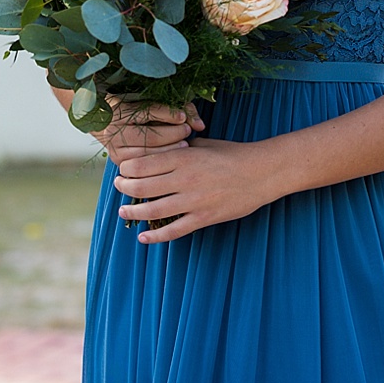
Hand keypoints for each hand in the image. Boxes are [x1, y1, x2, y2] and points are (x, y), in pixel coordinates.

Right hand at [93, 99, 203, 166]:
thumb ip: (183, 110)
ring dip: (168, 151)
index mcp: (122, 110)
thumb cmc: (141, 110)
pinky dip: (159, 162)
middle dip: (173, 135)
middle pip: (150, 136)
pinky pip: (142, 166)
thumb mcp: (160, 103)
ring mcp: (116, 147)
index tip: (183, 118)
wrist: (110, 122)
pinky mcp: (119, 160)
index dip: (169, 115)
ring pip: (147, 154)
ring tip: (182, 145)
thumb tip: (200, 126)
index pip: (149, 112)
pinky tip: (171, 157)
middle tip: (186, 132)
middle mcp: (115, 130)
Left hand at [113, 137, 274, 242]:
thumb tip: (161, 153)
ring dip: (133, 212)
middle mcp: (185, 179)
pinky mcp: (203, 218)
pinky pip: (173, 231)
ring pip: (152, 211)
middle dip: (125, 188)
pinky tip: (143, 237)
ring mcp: (194, 201)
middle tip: (120, 187)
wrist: (263, 172)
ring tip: (124, 211)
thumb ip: (182, 149)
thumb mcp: (206, 144)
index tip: (123, 170)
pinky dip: (155, 236)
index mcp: (185, 157)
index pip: (142, 165)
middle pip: (142, 187)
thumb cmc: (235, 154)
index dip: (126, 169)